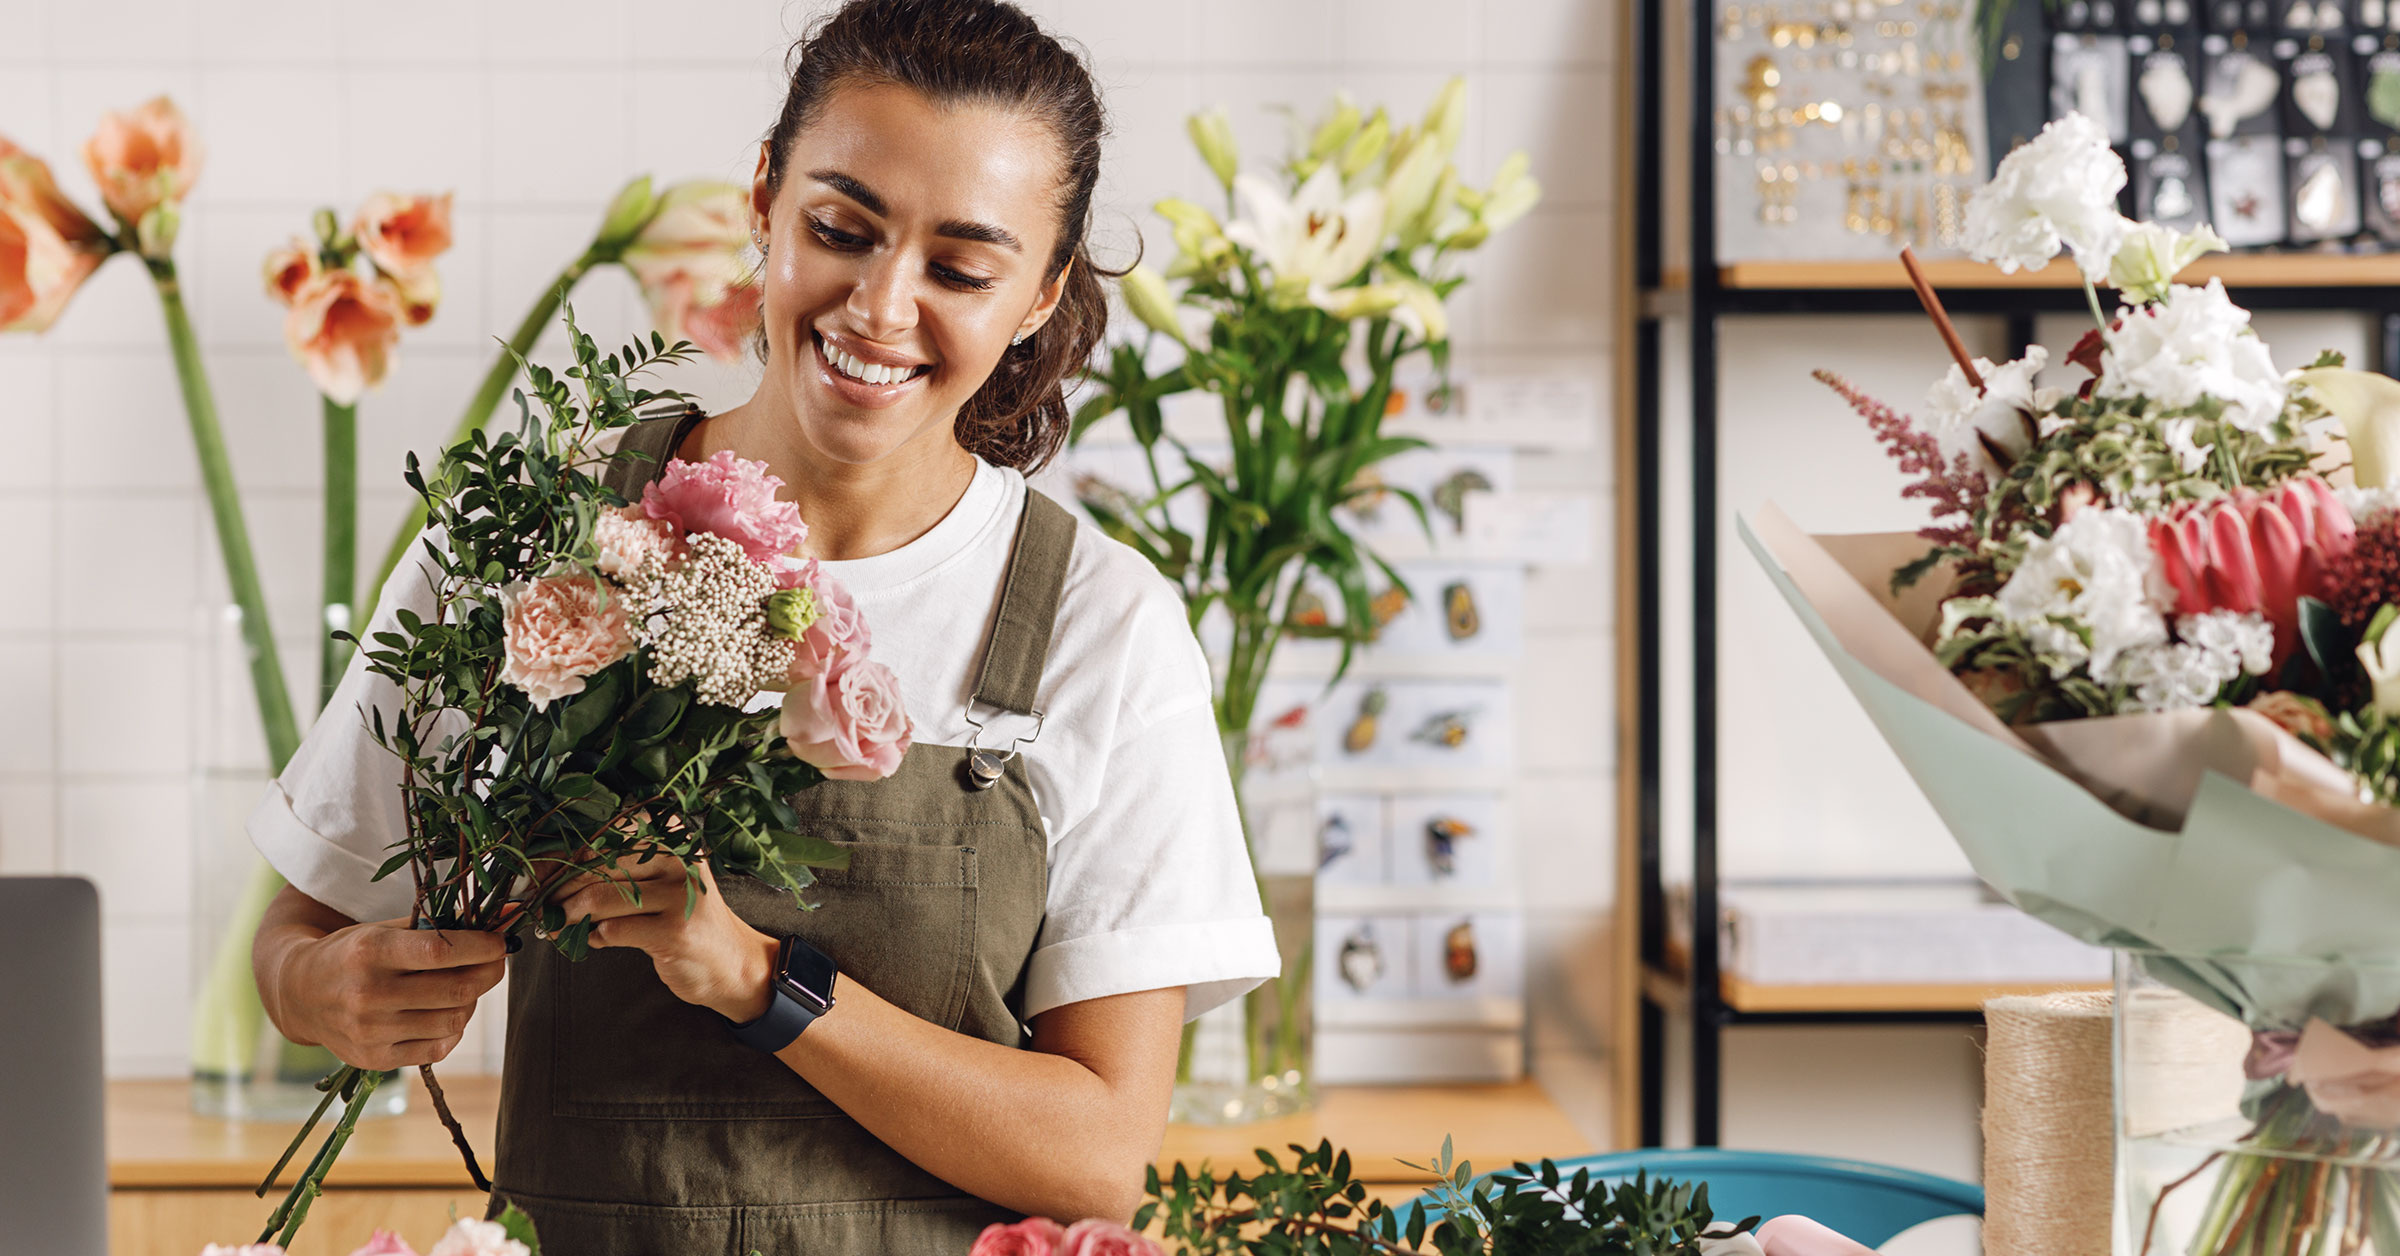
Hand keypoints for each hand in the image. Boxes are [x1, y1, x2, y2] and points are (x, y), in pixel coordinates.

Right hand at [273, 915, 506, 1071]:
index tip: (501, 941)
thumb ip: (440, 924)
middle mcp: (367, 994)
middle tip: (495, 961)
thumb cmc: (352, 954)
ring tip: (464, 985)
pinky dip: (453, 1029)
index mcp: (368, 951)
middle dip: (488, 973)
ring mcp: (370, 1031)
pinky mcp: (375, 1059)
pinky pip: (438, 1048)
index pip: (440, 951)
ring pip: (453, 1020)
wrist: (299, 994)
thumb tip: (507, 914)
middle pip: (454, 989)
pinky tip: (445, 1012)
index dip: (481, 947)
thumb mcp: (384, 929)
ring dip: (471, 1001)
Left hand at [550, 844, 775, 1022]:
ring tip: (558, 924)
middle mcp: (678, 859)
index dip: (568, 853)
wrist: (730, 962)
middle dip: (561, 887)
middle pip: (598, 865)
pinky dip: (594, 937)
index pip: (607, 834)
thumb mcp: (658, 881)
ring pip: (600, 898)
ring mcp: (678, 895)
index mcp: (673, 837)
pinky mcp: (673, 932)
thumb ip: (615, 871)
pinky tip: (594, 939)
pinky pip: (613, 931)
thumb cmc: (684, 918)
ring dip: (569, 914)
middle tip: (543, 904)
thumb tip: (550, 871)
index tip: (542, 872)